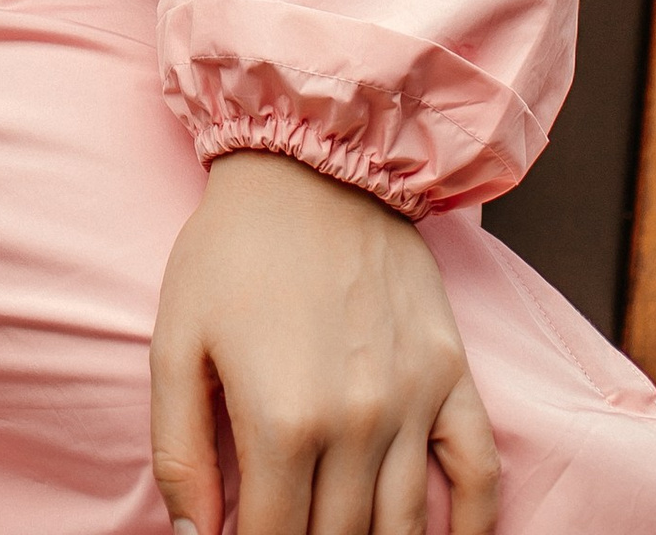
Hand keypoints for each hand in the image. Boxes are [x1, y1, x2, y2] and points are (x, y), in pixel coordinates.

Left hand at [151, 153, 498, 534]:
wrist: (311, 158)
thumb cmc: (231, 249)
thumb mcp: (175, 342)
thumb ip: (179, 453)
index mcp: (282, 423)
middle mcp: (356, 425)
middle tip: (286, 524)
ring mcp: (413, 403)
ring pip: (401, 529)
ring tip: (342, 531)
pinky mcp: (451, 375)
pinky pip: (479, 475)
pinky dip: (470, 527)